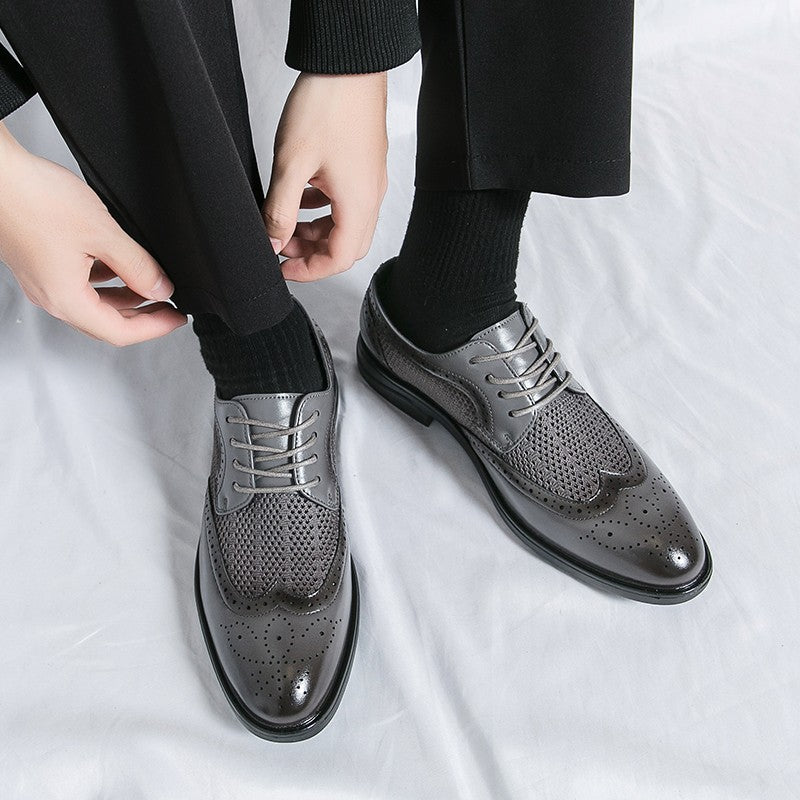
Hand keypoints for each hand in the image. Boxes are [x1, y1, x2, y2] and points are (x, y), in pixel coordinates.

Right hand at [0, 123, 186, 345]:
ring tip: (152, 286)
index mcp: (66, 299)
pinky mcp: (40, 264)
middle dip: (143, 317)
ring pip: (94, 303)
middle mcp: (51, 297)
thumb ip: (138, 266)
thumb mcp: (103, 234)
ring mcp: (43, 281)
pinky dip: (106, 281)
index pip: (120, 332)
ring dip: (125, 298)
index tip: (177, 319)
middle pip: (107, 322)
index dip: (155, 328)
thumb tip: (161, 288)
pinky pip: (80, 284)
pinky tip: (120, 266)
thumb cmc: (34, 199)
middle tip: (170, 307)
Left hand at [263, 72, 388, 281]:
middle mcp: (370, 197)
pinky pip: (346, 202)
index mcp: (358, 203)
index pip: (340, 258)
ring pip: (345, 224)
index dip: (309, 271)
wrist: (348, 62)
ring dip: (315, 231)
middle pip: (346, 245)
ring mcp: (369, 181)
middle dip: (312, 253)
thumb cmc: (327, 105)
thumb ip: (280, 210)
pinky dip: (322, 209)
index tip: (281, 268)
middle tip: (280, 247)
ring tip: (285, 223)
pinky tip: (300, 197)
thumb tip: (271, 242)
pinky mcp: (364, 165)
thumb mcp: (291, 164)